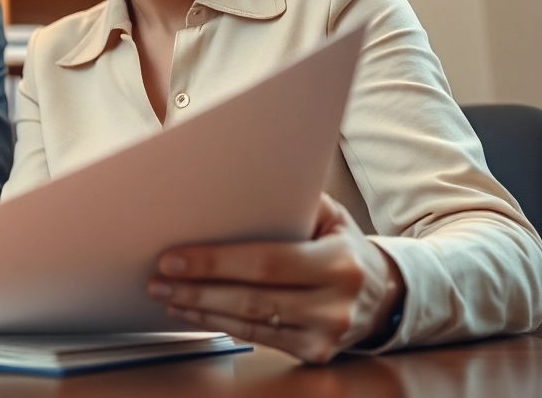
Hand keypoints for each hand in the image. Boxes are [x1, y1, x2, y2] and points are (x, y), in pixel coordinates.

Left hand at [147, 193, 405, 363]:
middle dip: (197, 289)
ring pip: (249, 323)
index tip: (173, 258)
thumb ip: (291, 201)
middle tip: (158, 279)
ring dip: (200, 309)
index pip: (265, 262)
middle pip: (251, 298)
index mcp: (339, 264)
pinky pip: (258, 339)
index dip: (214, 261)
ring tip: (166, 295)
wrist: (384, 295)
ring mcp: (325, 335)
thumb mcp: (331, 216)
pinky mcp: (314, 353)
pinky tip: (194, 312)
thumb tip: (229, 188)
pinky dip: (219, 324)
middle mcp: (335, 304)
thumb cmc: (343, 246)